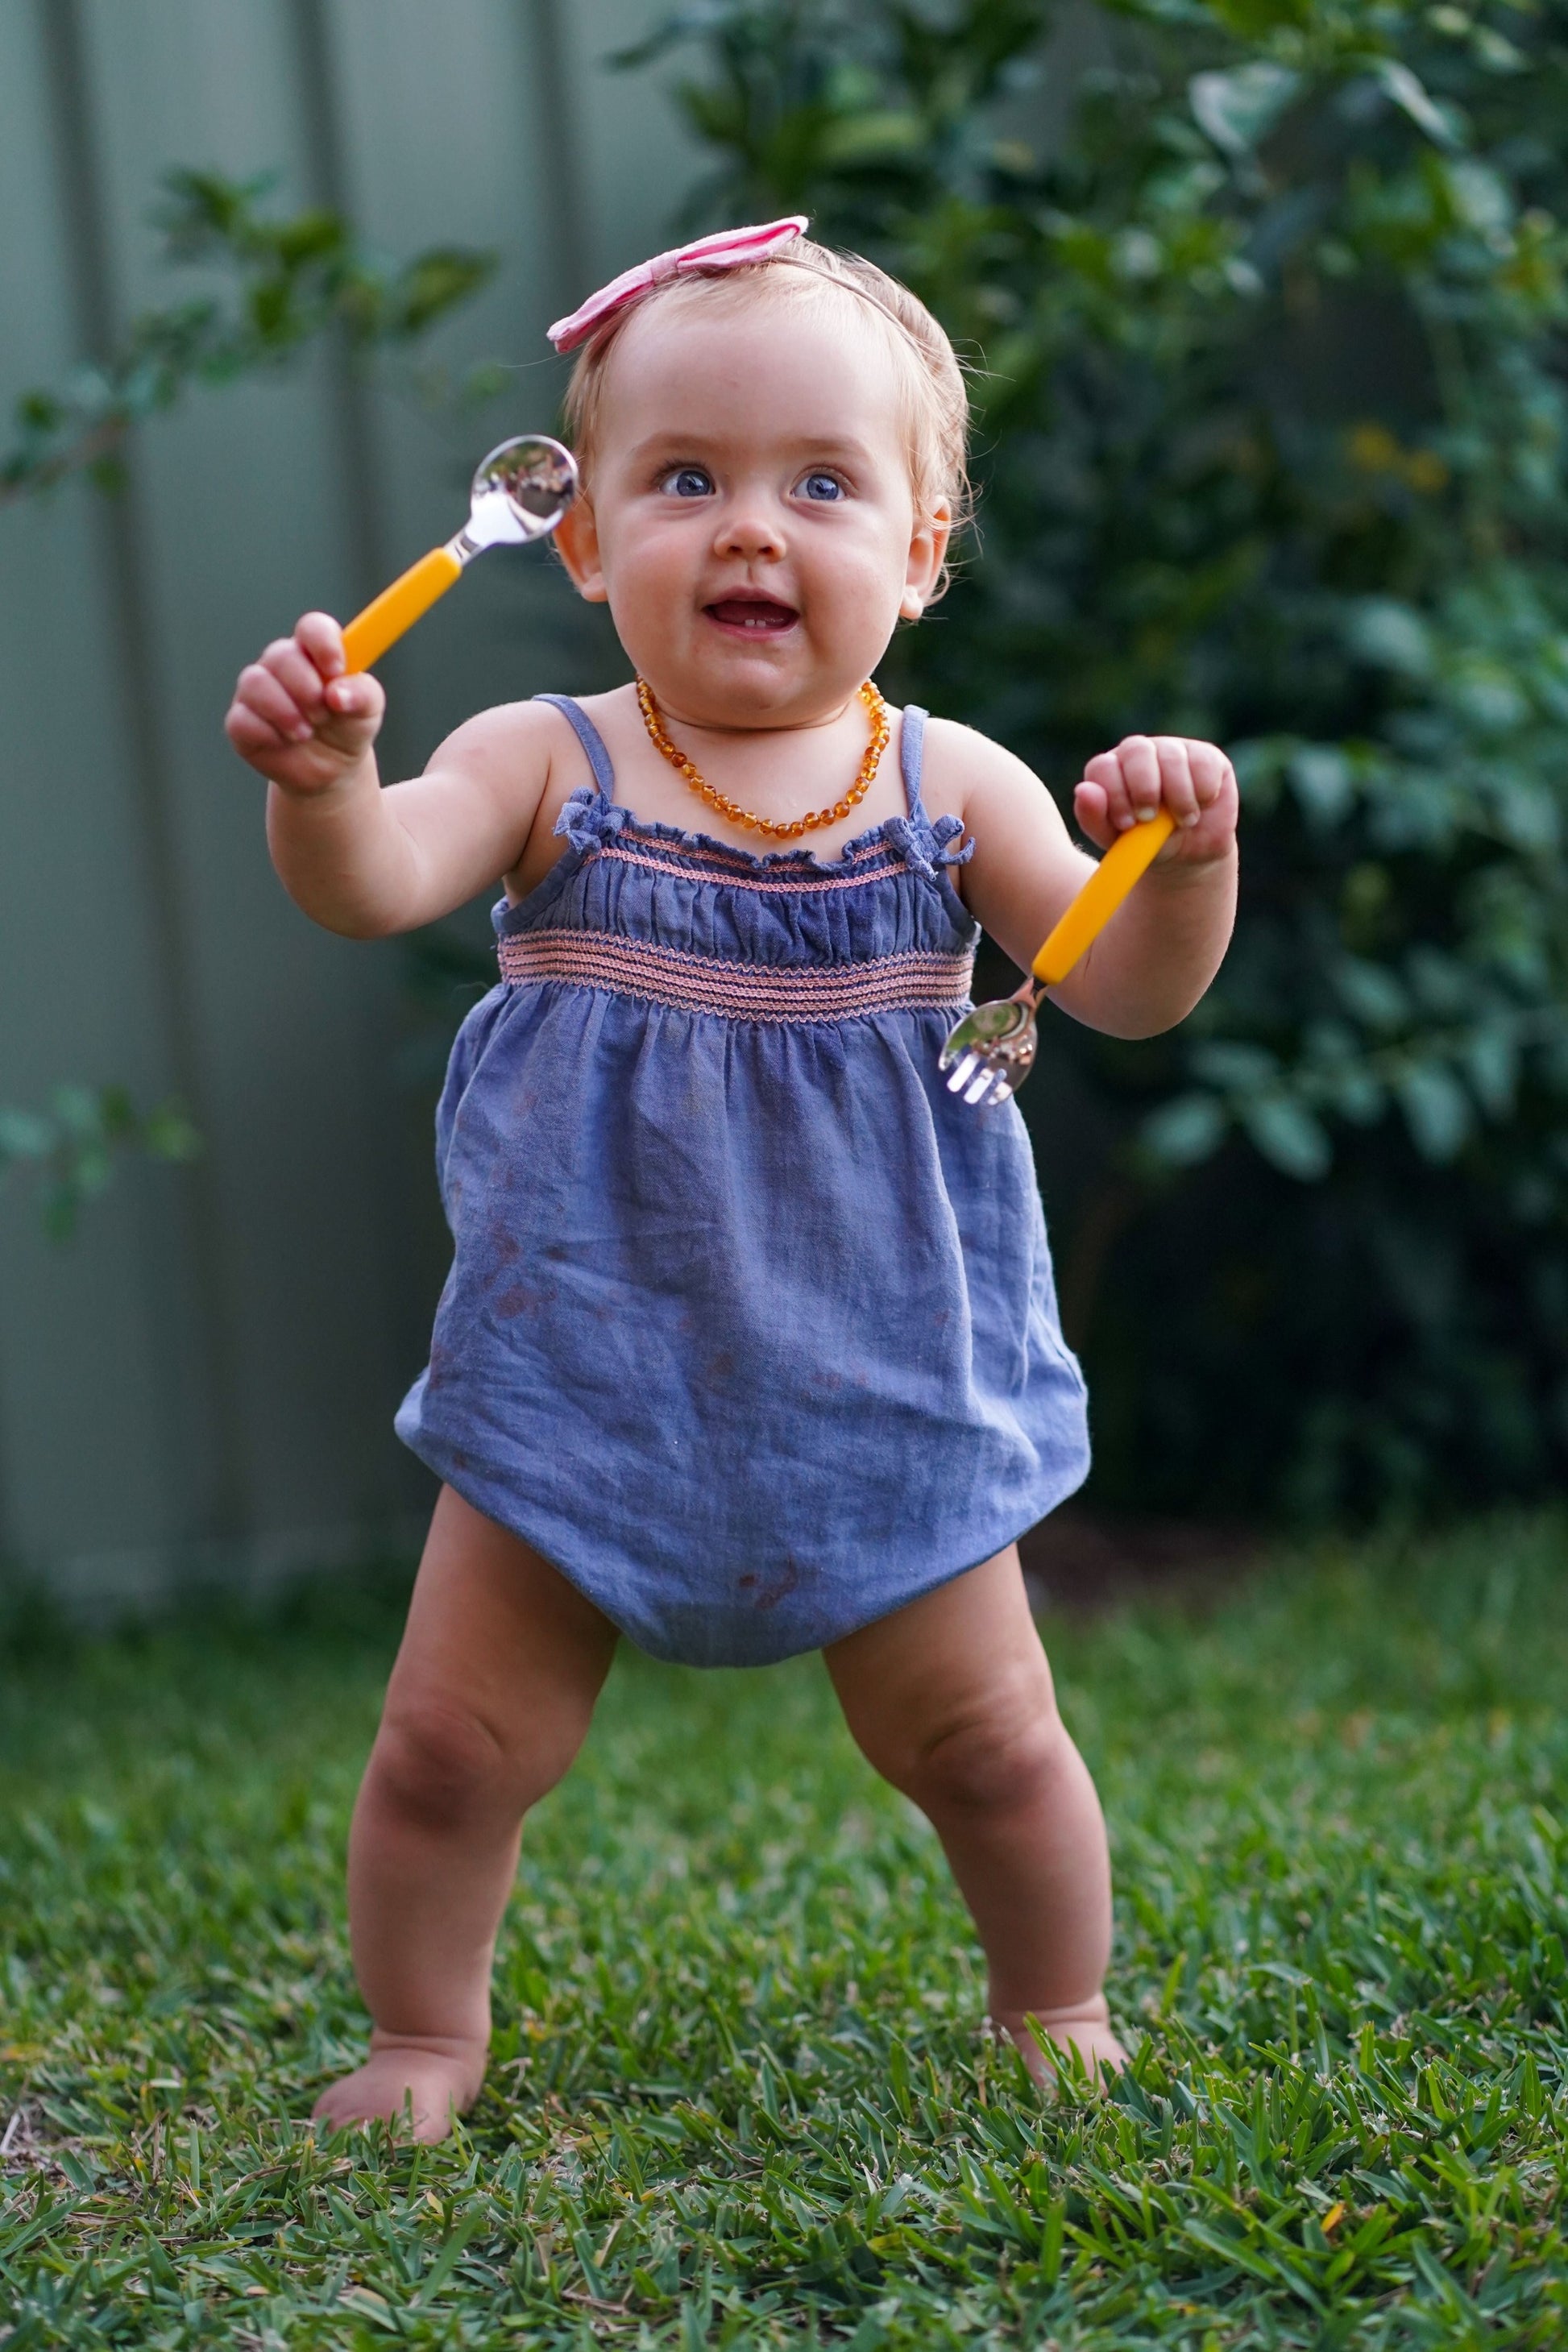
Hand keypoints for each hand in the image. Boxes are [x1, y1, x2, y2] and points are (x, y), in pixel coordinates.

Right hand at [224, 611, 384, 794]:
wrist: (332, 770)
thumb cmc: (348, 728)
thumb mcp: (368, 711)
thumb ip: (363, 694)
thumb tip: (338, 693)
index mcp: (315, 652)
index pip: (313, 628)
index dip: (323, 644)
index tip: (337, 670)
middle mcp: (282, 664)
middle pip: (281, 655)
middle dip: (306, 688)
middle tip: (322, 714)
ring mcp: (258, 690)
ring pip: (255, 682)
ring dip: (285, 712)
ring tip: (306, 734)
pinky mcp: (241, 720)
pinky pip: (242, 719)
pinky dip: (268, 735)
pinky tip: (285, 743)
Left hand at [1073, 735, 1237, 865]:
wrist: (1187, 856)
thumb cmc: (1144, 844)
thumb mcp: (1116, 841)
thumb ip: (1094, 818)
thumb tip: (1083, 790)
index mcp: (1111, 771)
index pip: (1103, 767)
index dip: (1113, 794)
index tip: (1127, 824)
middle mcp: (1139, 754)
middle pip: (1136, 749)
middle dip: (1143, 787)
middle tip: (1150, 818)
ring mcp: (1173, 750)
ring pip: (1172, 756)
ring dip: (1178, 795)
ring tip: (1183, 821)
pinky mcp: (1206, 756)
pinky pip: (1203, 763)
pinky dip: (1203, 790)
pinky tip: (1201, 806)